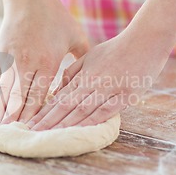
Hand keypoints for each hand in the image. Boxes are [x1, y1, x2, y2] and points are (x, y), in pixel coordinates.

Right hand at [0, 0, 88, 123]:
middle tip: (13, 135)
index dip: (35, 115)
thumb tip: (93, 75)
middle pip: (20, 97)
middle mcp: (26, 63)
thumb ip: (83, 58)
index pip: (40, 95)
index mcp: (47, 61)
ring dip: (1, 111)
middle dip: (16, 118)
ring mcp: (10, 59)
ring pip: (4, 91)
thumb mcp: (75, 36)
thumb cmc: (55, 17)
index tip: (33, 131)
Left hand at [27, 30, 171, 129]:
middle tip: (32, 133)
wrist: (145, 40)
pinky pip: (106, 110)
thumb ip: (74, 72)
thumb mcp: (91, 56)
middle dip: (48, 121)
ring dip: (65, 123)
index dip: (44, 111)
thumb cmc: (117, 49)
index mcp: (83, 74)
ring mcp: (108, 89)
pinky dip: (92, 121)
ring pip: (82, 109)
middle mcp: (92, 82)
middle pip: (66, 105)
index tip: (30, 123)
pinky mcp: (125, 94)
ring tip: (50, 135)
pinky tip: (80, 131)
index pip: (59, 97)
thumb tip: (57, 90)